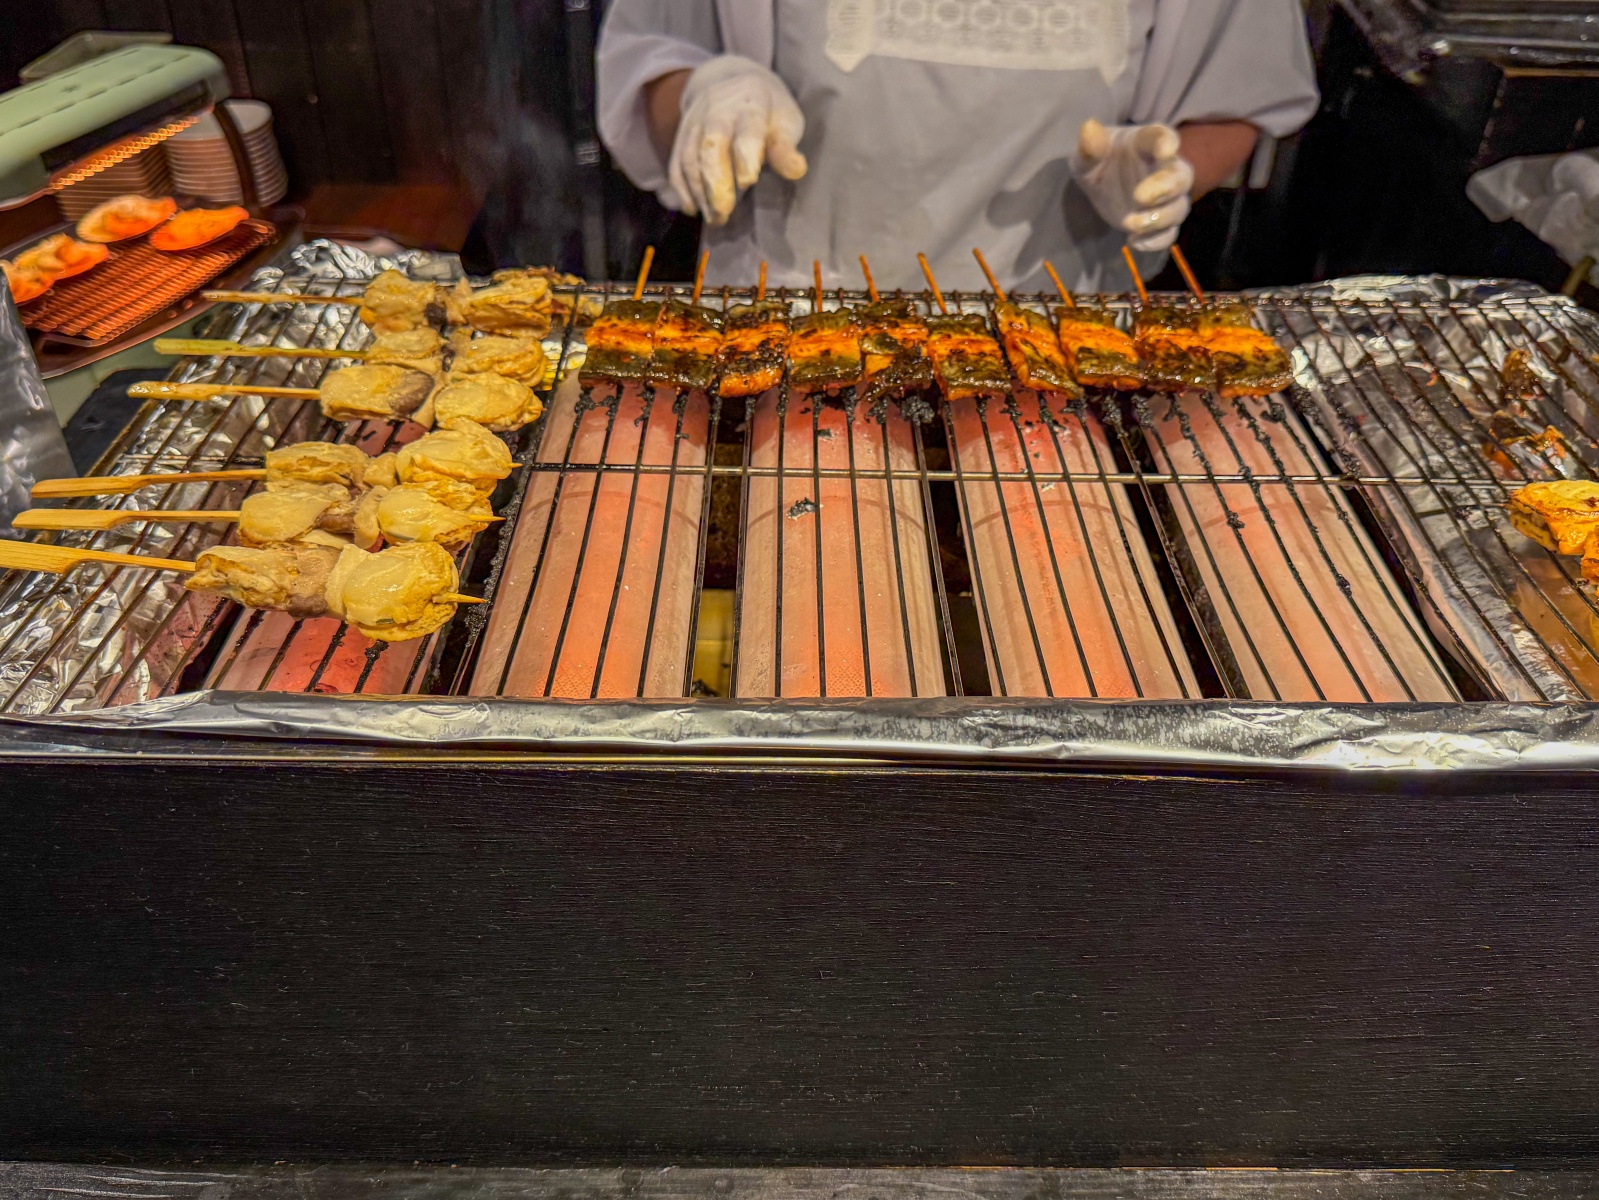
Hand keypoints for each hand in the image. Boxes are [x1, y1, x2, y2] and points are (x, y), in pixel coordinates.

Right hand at [669, 56, 807, 225]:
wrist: (729, 83)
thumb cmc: (767, 111)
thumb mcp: (785, 120)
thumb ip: (786, 146)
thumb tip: (797, 170)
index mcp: (751, 105)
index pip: (747, 131)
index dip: (746, 156)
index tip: (749, 181)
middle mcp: (717, 111)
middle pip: (711, 146)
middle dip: (715, 181)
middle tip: (724, 212)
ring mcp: (695, 124)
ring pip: (690, 158)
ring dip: (699, 192)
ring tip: (715, 218)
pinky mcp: (681, 138)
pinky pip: (676, 164)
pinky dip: (681, 189)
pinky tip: (694, 209)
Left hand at [1073, 118, 1194, 252]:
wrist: (1102, 183)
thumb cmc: (1099, 160)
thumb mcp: (1088, 154)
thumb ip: (1090, 146)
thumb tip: (1088, 127)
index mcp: (1147, 143)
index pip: (1162, 137)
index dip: (1166, 142)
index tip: (1165, 148)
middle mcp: (1164, 168)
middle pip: (1181, 176)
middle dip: (1166, 187)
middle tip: (1140, 196)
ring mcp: (1166, 197)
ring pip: (1179, 208)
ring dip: (1159, 218)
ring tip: (1131, 224)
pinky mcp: (1160, 222)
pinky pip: (1169, 234)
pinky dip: (1155, 240)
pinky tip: (1133, 241)